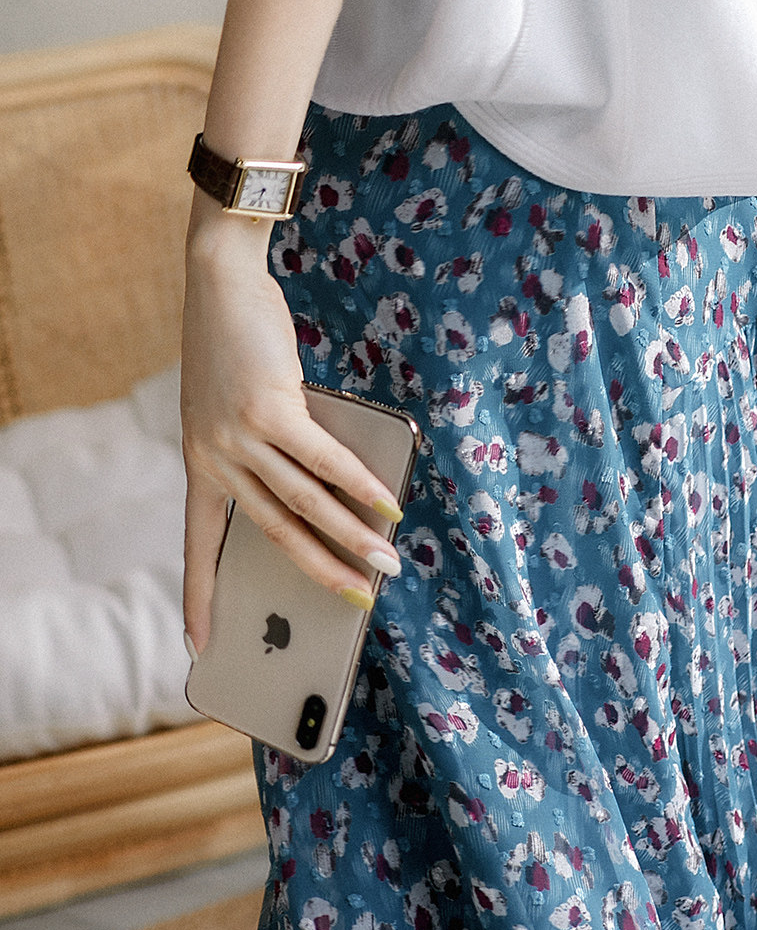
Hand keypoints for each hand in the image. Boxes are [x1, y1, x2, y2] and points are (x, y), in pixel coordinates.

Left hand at [180, 198, 403, 655]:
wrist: (219, 282)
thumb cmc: (234, 342)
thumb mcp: (238, 406)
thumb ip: (271, 448)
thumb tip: (338, 492)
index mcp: (198, 463)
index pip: (197, 545)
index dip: (198, 597)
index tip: (198, 647)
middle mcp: (214, 457)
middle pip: (272, 531)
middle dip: (318, 572)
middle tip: (356, 601)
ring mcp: (239, 434)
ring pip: (303, 502)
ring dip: (350, 537)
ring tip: (386, 561)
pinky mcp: (269, 408)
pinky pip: (322, 459)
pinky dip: (359, 484)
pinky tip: (386, 503)